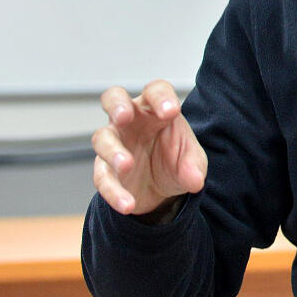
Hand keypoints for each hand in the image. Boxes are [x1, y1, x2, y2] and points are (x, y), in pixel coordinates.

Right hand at [92, 80, 206, 216]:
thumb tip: (194, 181)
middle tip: (124, 116)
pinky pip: (103, 177)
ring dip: (112, 151)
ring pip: (102, 138)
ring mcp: (114, 143)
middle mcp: (130, 121)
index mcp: (154, 109)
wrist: (163, 191)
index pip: (155, 91)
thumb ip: (193, 167)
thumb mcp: (192, 163)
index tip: (172, 112)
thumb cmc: (176, 160)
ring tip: (127, 165)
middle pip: (113, 98)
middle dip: (117, 105)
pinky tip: (127, 204)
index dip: (161, 97)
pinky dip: (113, 192)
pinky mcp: (105, 170)